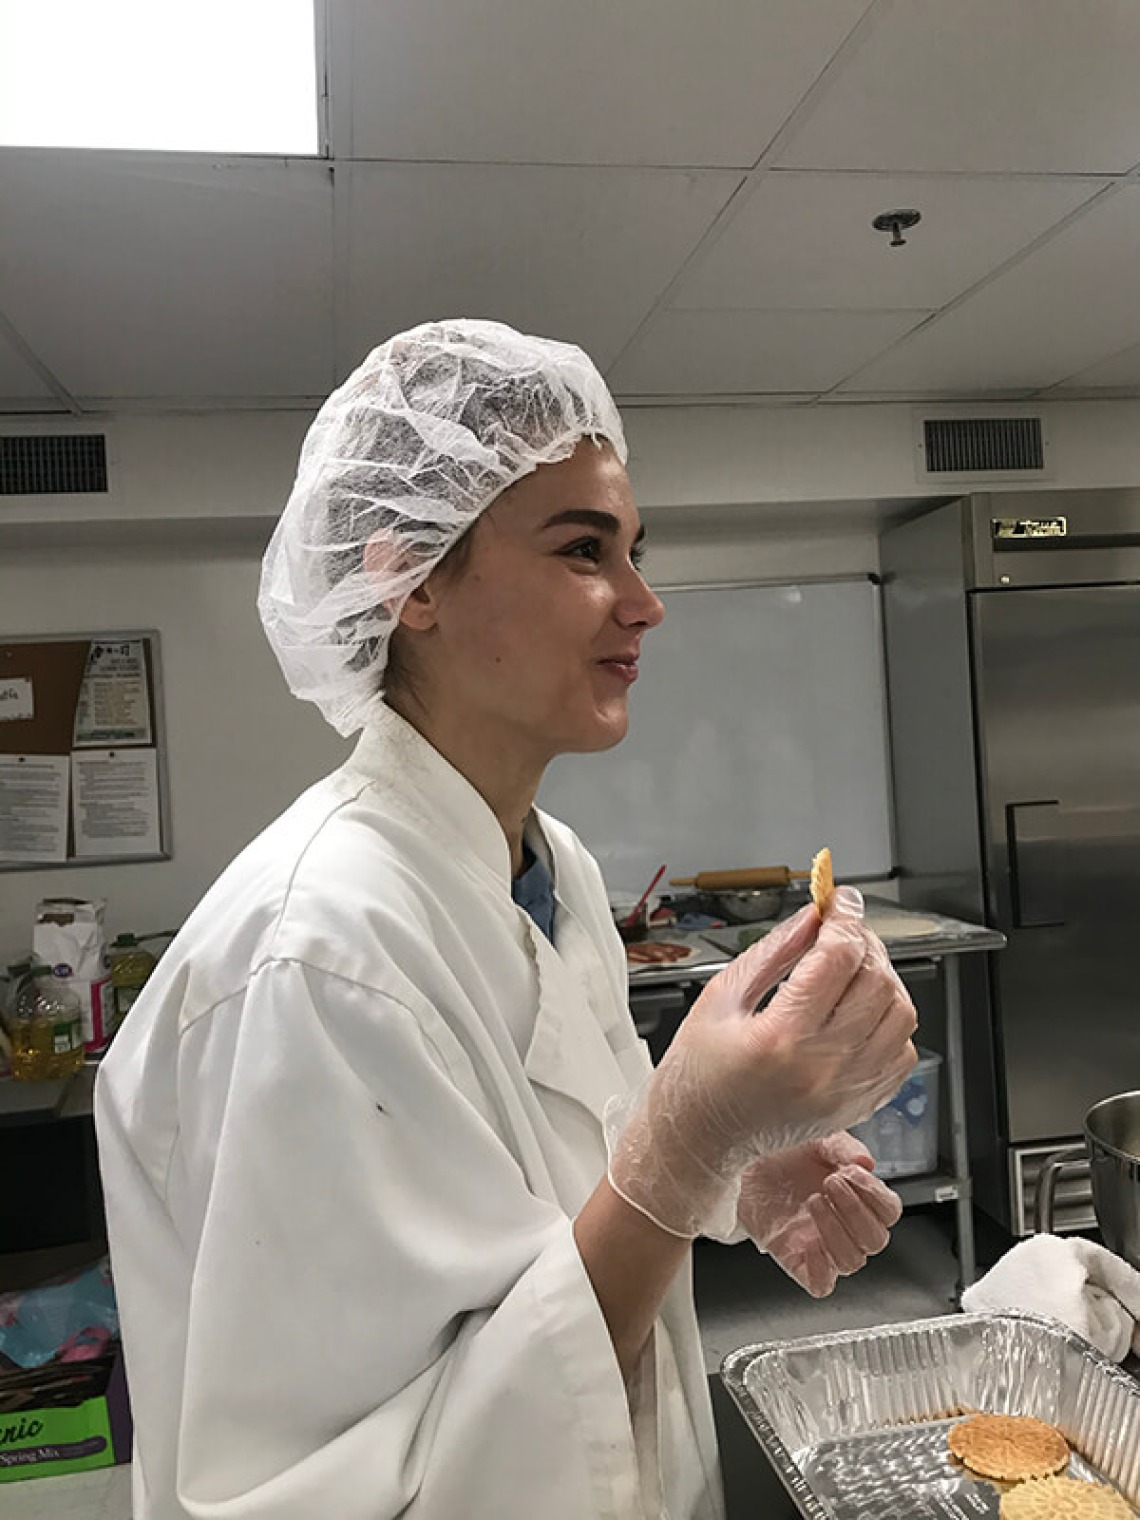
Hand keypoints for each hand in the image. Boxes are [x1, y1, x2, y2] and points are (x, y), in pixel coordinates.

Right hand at [606, 887, 916, 1237]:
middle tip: (841, 931)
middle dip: (864, 942)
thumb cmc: (699, 1072)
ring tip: (851, 969)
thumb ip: (774, 951)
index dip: (844, 917)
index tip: (839, 900)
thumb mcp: (721, 997)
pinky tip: (858, 1010)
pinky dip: (889, 1020)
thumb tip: (813, 916)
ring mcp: (846, 1091)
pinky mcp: (858, 1104)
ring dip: (882, 979)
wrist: (702, 1137)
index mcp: (780, 1037)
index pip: (838, 957)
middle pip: (877, 981)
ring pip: (900, 1014)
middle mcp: (822, 1067)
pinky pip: (901, 1051)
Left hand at [737, 1134, 901, 1296]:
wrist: (740, 1157)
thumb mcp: (817, 1138)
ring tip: (813, 1200)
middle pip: (875, 1240)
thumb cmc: (781, 1150)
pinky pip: (821, 1284)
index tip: (853, 1173)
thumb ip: (844, 1148)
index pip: (889, 1211)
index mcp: (855, 1195)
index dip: (877, 1196)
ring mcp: (820, 1244)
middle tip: (830, 1183)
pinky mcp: (795, 1259)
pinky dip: (822, 1270)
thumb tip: (867, 1163)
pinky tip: (810, 1242)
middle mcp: (842, 1223)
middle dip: (855, 1210)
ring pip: (852, 1261)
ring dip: (836, 1231)